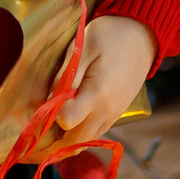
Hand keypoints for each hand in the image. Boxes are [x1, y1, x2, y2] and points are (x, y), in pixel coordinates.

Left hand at [53, 16, 157, 147]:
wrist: (142, 36)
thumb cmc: (109, 37)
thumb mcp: (81, 49)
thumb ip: (65, 77)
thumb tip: (49, 101)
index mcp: (97, 94)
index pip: (67, 121)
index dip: (52, 115)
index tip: (47, 102)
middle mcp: (107, 111)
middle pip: (76, 142)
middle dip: (55, 141)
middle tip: (37, 130)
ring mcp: (114, 115)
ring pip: (87, 141)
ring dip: (67, 140)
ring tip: (50, 127)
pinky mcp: (116, 113)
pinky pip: (96, 132)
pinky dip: (80, 133)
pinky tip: (69, 120)